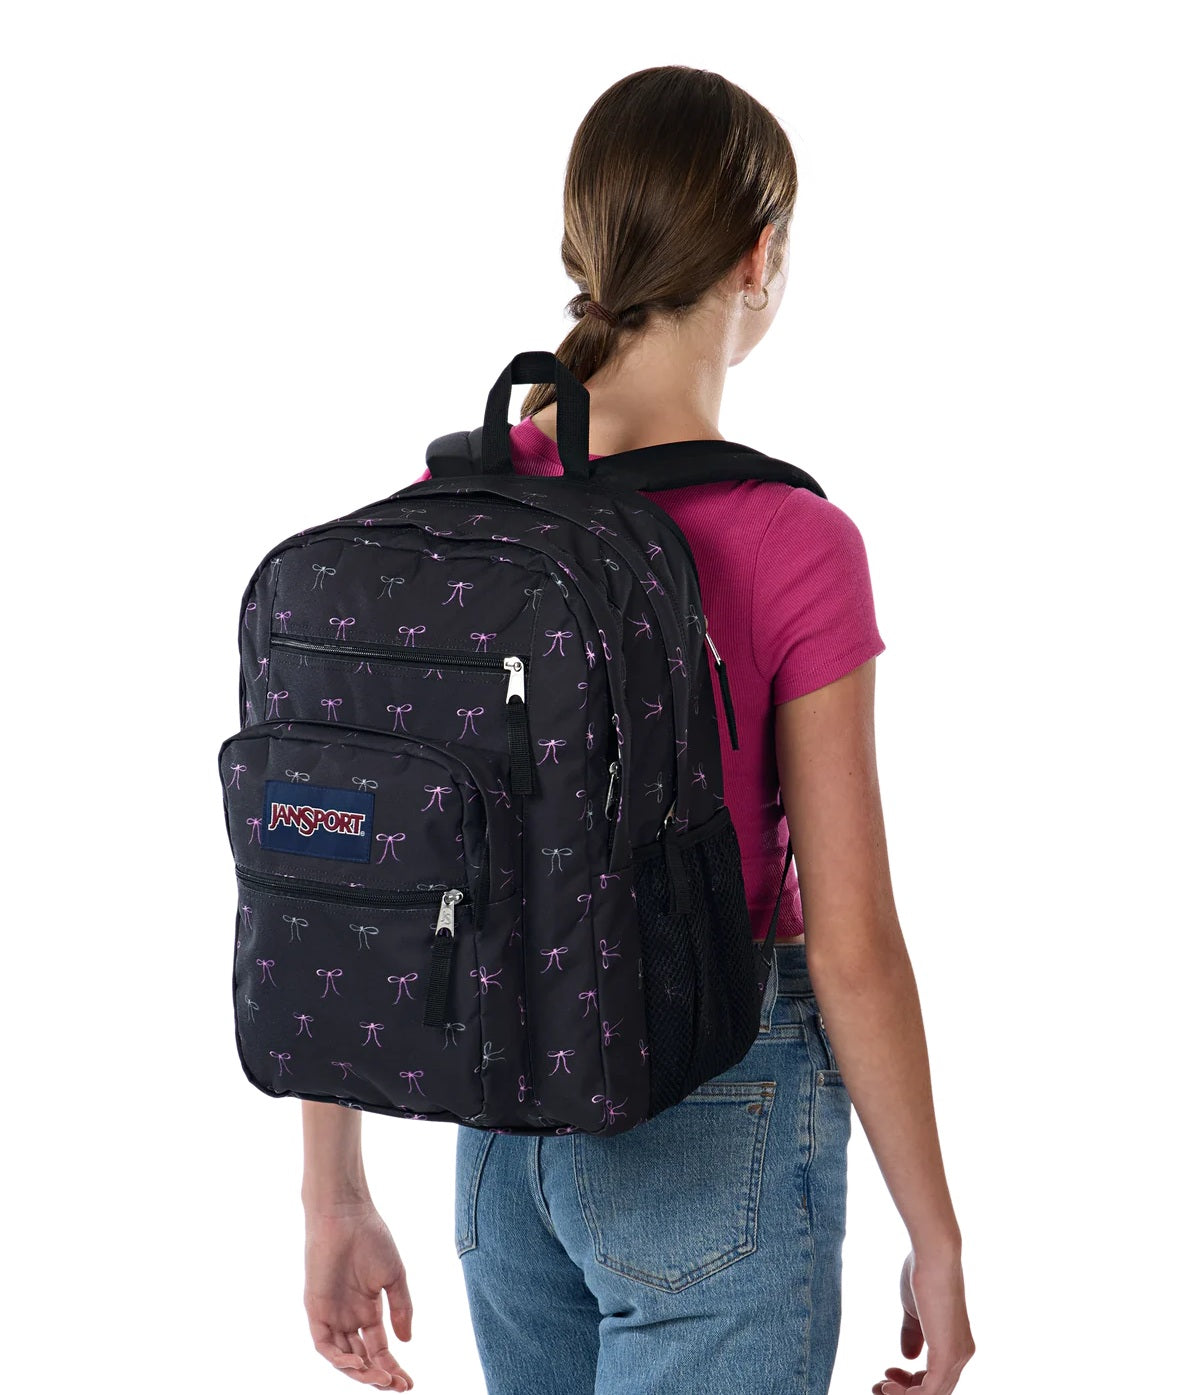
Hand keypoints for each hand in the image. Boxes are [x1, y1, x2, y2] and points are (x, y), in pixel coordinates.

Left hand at [304, 1204, 414, 1389]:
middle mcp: (349, 1318)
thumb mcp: (394, 1276)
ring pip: (344, 1358)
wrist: (346, 1215)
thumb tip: (406, 1341)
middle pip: (363, 1359)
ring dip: (361, 1373)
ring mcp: (331, 1315)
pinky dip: (339, 1358)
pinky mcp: (315, 1310)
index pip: (380, 1349)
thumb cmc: (372, 1238)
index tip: (409, 1384)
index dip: (393, 1368)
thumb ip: (401, 1308)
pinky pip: (324, 1345)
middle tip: (398, 1387)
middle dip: (380, 1376)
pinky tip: (358, 1363)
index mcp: (369, 1310)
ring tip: (382, 1380)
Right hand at [871, 1248, 973, 1394]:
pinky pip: (930, 1392)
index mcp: (955, 1343)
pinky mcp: (947, 1356)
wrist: (933, 1256)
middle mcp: (962, 1354)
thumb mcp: (914, 1311)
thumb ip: (913, 1334)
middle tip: (877, 1386)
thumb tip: (908, 1358)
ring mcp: (957, 1356)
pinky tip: (888, 1383)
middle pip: (935, 1391)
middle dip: (903, 1392)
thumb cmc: (922, 1274)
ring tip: (880, 1386)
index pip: (936, 1377)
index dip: (910, 1382)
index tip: (885, 1371)